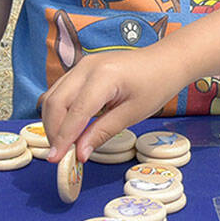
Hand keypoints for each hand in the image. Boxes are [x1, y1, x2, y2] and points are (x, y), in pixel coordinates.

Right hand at [40, 49, 179, 162]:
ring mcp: (83, 65)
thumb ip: (103, 132)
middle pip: (55, 102)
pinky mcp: (83, 68)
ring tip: (62, 144)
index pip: (75, 112)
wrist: (166, 61)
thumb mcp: (133, 113)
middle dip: (53, 131)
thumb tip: (80, 153)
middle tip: (58, 155)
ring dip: (53, 121)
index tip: (55, 159)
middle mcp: (87, 67)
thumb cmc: (157, 84)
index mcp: (103, 76)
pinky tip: (67, 127)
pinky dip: (59, 110)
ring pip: (53, 96)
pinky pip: (61, 90)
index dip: (63, 138)